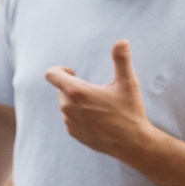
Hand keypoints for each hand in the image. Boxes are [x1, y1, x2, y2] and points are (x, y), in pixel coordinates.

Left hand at [43, 40, 159, 161]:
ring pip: (65, 104)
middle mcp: (68, 107)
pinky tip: (98, 118)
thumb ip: (122, 60)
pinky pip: (70, 118)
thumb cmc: (131, 112)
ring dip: (77, 101)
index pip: (51, 74)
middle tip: (95, 90)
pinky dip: (79, 114)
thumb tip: (122, 41)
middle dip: (73, 85)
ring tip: (99, 105)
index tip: (75, 71)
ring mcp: (69, 122)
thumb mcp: (129, 84)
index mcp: (77, 92)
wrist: (133, 144)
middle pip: (60, 89)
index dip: (60, 69)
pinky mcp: (73, 133)